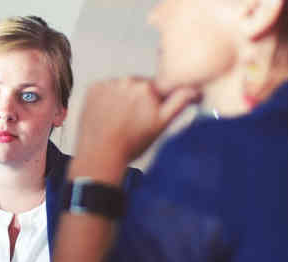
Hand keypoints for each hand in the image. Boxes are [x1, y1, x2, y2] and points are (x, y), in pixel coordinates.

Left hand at [73, 77, 197, 180]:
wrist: (100, 154)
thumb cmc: (131, 144)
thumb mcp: (161, 124)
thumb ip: (179, 103)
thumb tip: (195, 90)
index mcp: (147, 87)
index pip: (159, 87)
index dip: (157, 101)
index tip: (151, 112)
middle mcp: (127, 80)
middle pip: (140, 86)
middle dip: (140, 99)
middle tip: (135, 121)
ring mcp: (108, 84)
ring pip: (122, 87)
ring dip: (123, 98)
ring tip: (119, 120)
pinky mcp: (93, 88)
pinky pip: (105, 89)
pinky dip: (107, 98)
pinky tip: (108, 115)